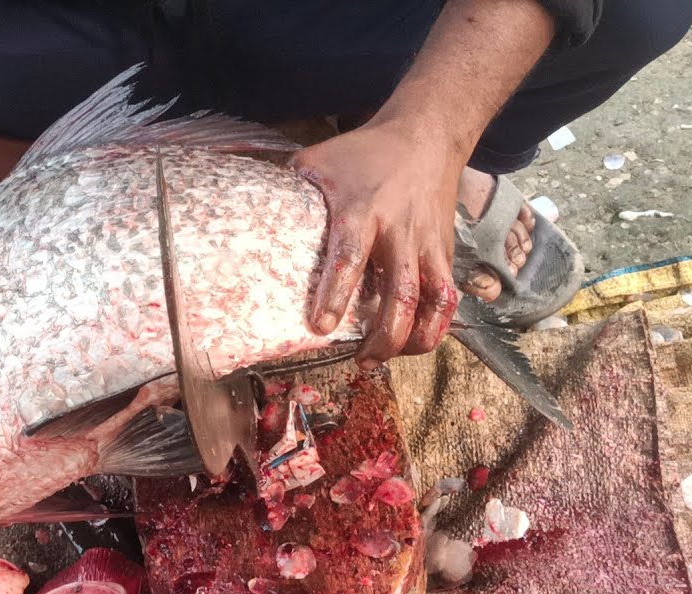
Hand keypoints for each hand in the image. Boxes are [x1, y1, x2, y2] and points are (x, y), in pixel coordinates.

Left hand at [291, 119, 461, 367]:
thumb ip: (286, 190)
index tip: (322, 327)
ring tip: (388, 358)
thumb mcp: (318, 161)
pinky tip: (414, 342)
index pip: (350, 256)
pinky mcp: (445, 250)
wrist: (425, 136)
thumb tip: (244, 215)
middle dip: (385, 335)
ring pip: (433, 300)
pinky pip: (446, 296)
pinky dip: (436, 324)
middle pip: (401, 292)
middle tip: (362, 360)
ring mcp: (427, 243)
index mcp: (362, 209)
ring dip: (415, 337)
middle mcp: (399, 231)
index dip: (336, 295)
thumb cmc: (363, 152)